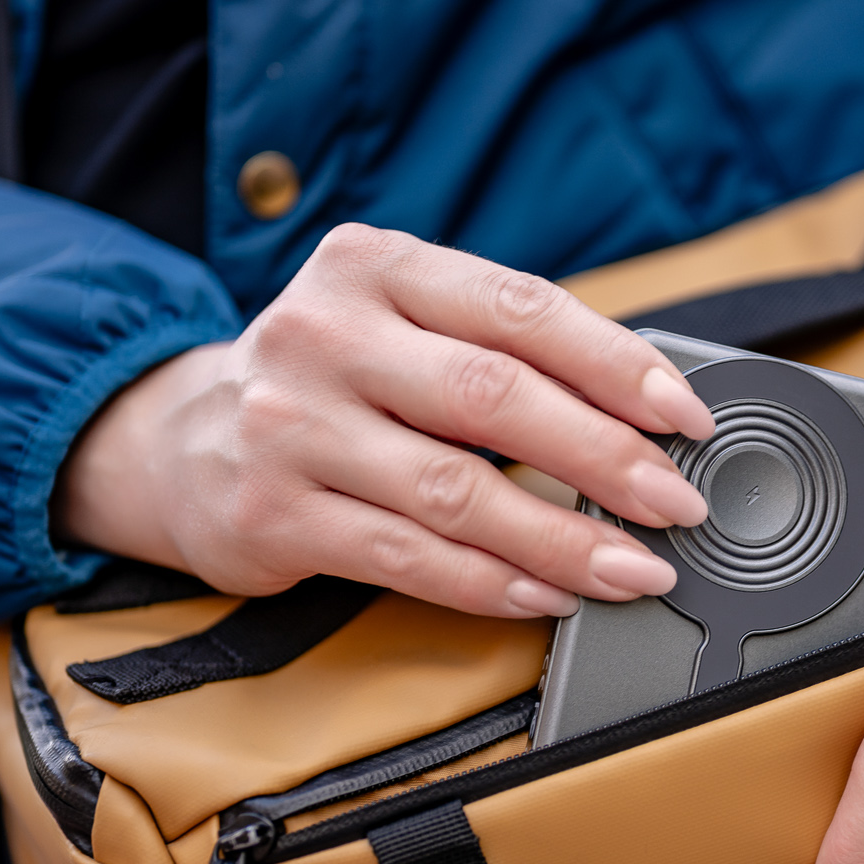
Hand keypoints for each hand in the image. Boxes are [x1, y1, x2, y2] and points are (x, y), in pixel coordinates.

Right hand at [55, 224, 715, 616]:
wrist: (177, 441)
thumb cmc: (334, 382)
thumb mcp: (399, 325)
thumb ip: (501, 349)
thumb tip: (649, 412)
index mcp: (376, 266)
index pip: (521, 309)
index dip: (617, 365)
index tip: (686, 415)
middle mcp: (326, 334)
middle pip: (495, 397)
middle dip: (607, 458)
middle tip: (678, 503)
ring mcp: (291, 425)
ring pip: (456, 491)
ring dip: (563, 540)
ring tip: (633, 569)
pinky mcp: (273, 513)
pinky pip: (408, 557)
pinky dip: (493, 584)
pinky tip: (549, 597)